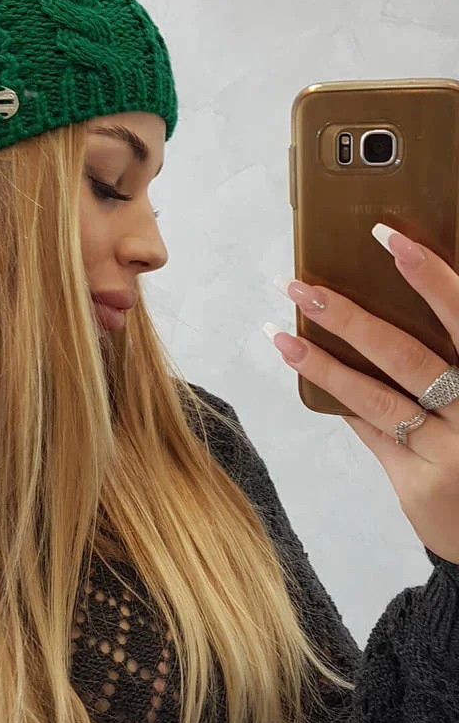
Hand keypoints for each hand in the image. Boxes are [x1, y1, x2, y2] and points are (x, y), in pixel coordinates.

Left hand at [266, 224, 458, 566]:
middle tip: (300, 287)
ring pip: (374, 396)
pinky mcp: (416, 484)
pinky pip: (370, 432)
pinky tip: (307, 373)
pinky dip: (341, 401)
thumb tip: (390, 306)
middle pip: (405, 355)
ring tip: (281, 334)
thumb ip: (454, 359)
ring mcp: (445, 453)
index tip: (390, 238)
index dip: (430, 277)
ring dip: (323, 362)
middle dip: (348, 318)